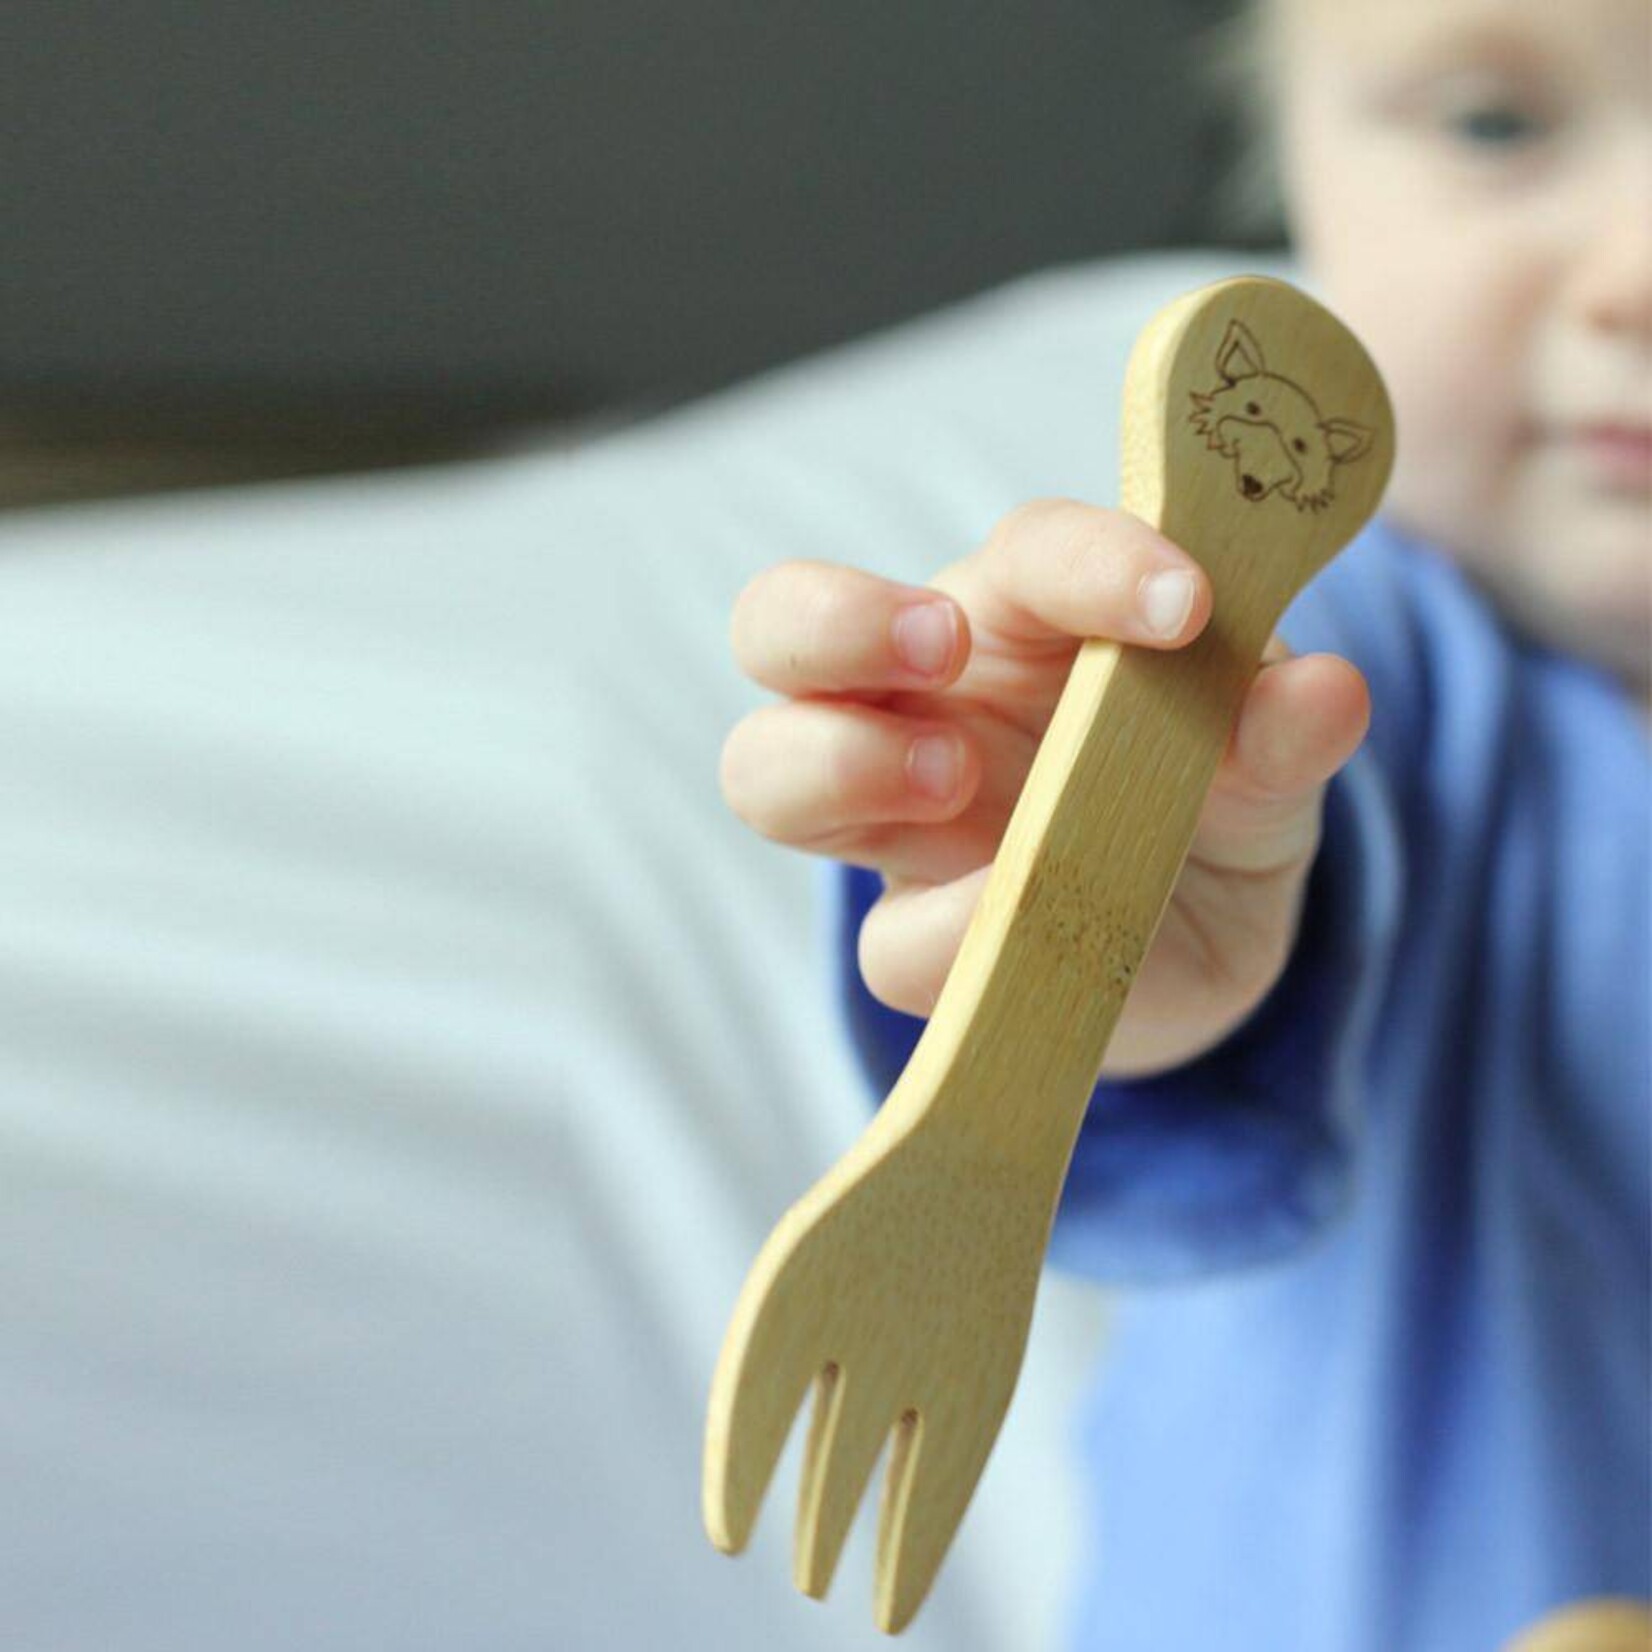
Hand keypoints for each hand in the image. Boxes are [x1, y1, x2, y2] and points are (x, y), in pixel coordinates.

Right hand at [720, 498, 1371, 1076]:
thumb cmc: (1217, 794)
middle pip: (784, 622)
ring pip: (765, 770)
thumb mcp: (1273, 758)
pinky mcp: (916, 938)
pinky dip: (948, 935)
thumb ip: (1286, 726)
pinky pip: (886, 943)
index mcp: (1022, 616)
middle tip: (942, 643)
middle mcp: (926, 700)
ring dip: (836, 764)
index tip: (1184, 603)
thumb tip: (1326, 692)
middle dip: (839, 618)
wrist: (1206, 938)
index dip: (1090, 560)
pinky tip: (1026, 940)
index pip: (1023, 554)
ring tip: (949, 782)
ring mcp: (898, 820)